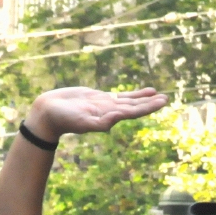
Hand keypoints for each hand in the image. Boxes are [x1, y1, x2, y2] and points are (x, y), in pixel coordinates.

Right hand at [24, 87, 167, 142]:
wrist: (48, 113)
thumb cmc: (62, 119)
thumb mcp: (81, 122)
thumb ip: (98, 123)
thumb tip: (115, 120)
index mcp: (109, 118)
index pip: (133, 112)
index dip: (148, 107)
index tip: (161, 102)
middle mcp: (110, 113)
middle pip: (135, 107)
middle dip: (150, 103)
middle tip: (166, 99)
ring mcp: (105, 105)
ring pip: (130, 101)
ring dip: (144, 98)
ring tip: (159, 95)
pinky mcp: (99, 98)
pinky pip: (121, 96)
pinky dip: (133, 94)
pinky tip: (145, 91)